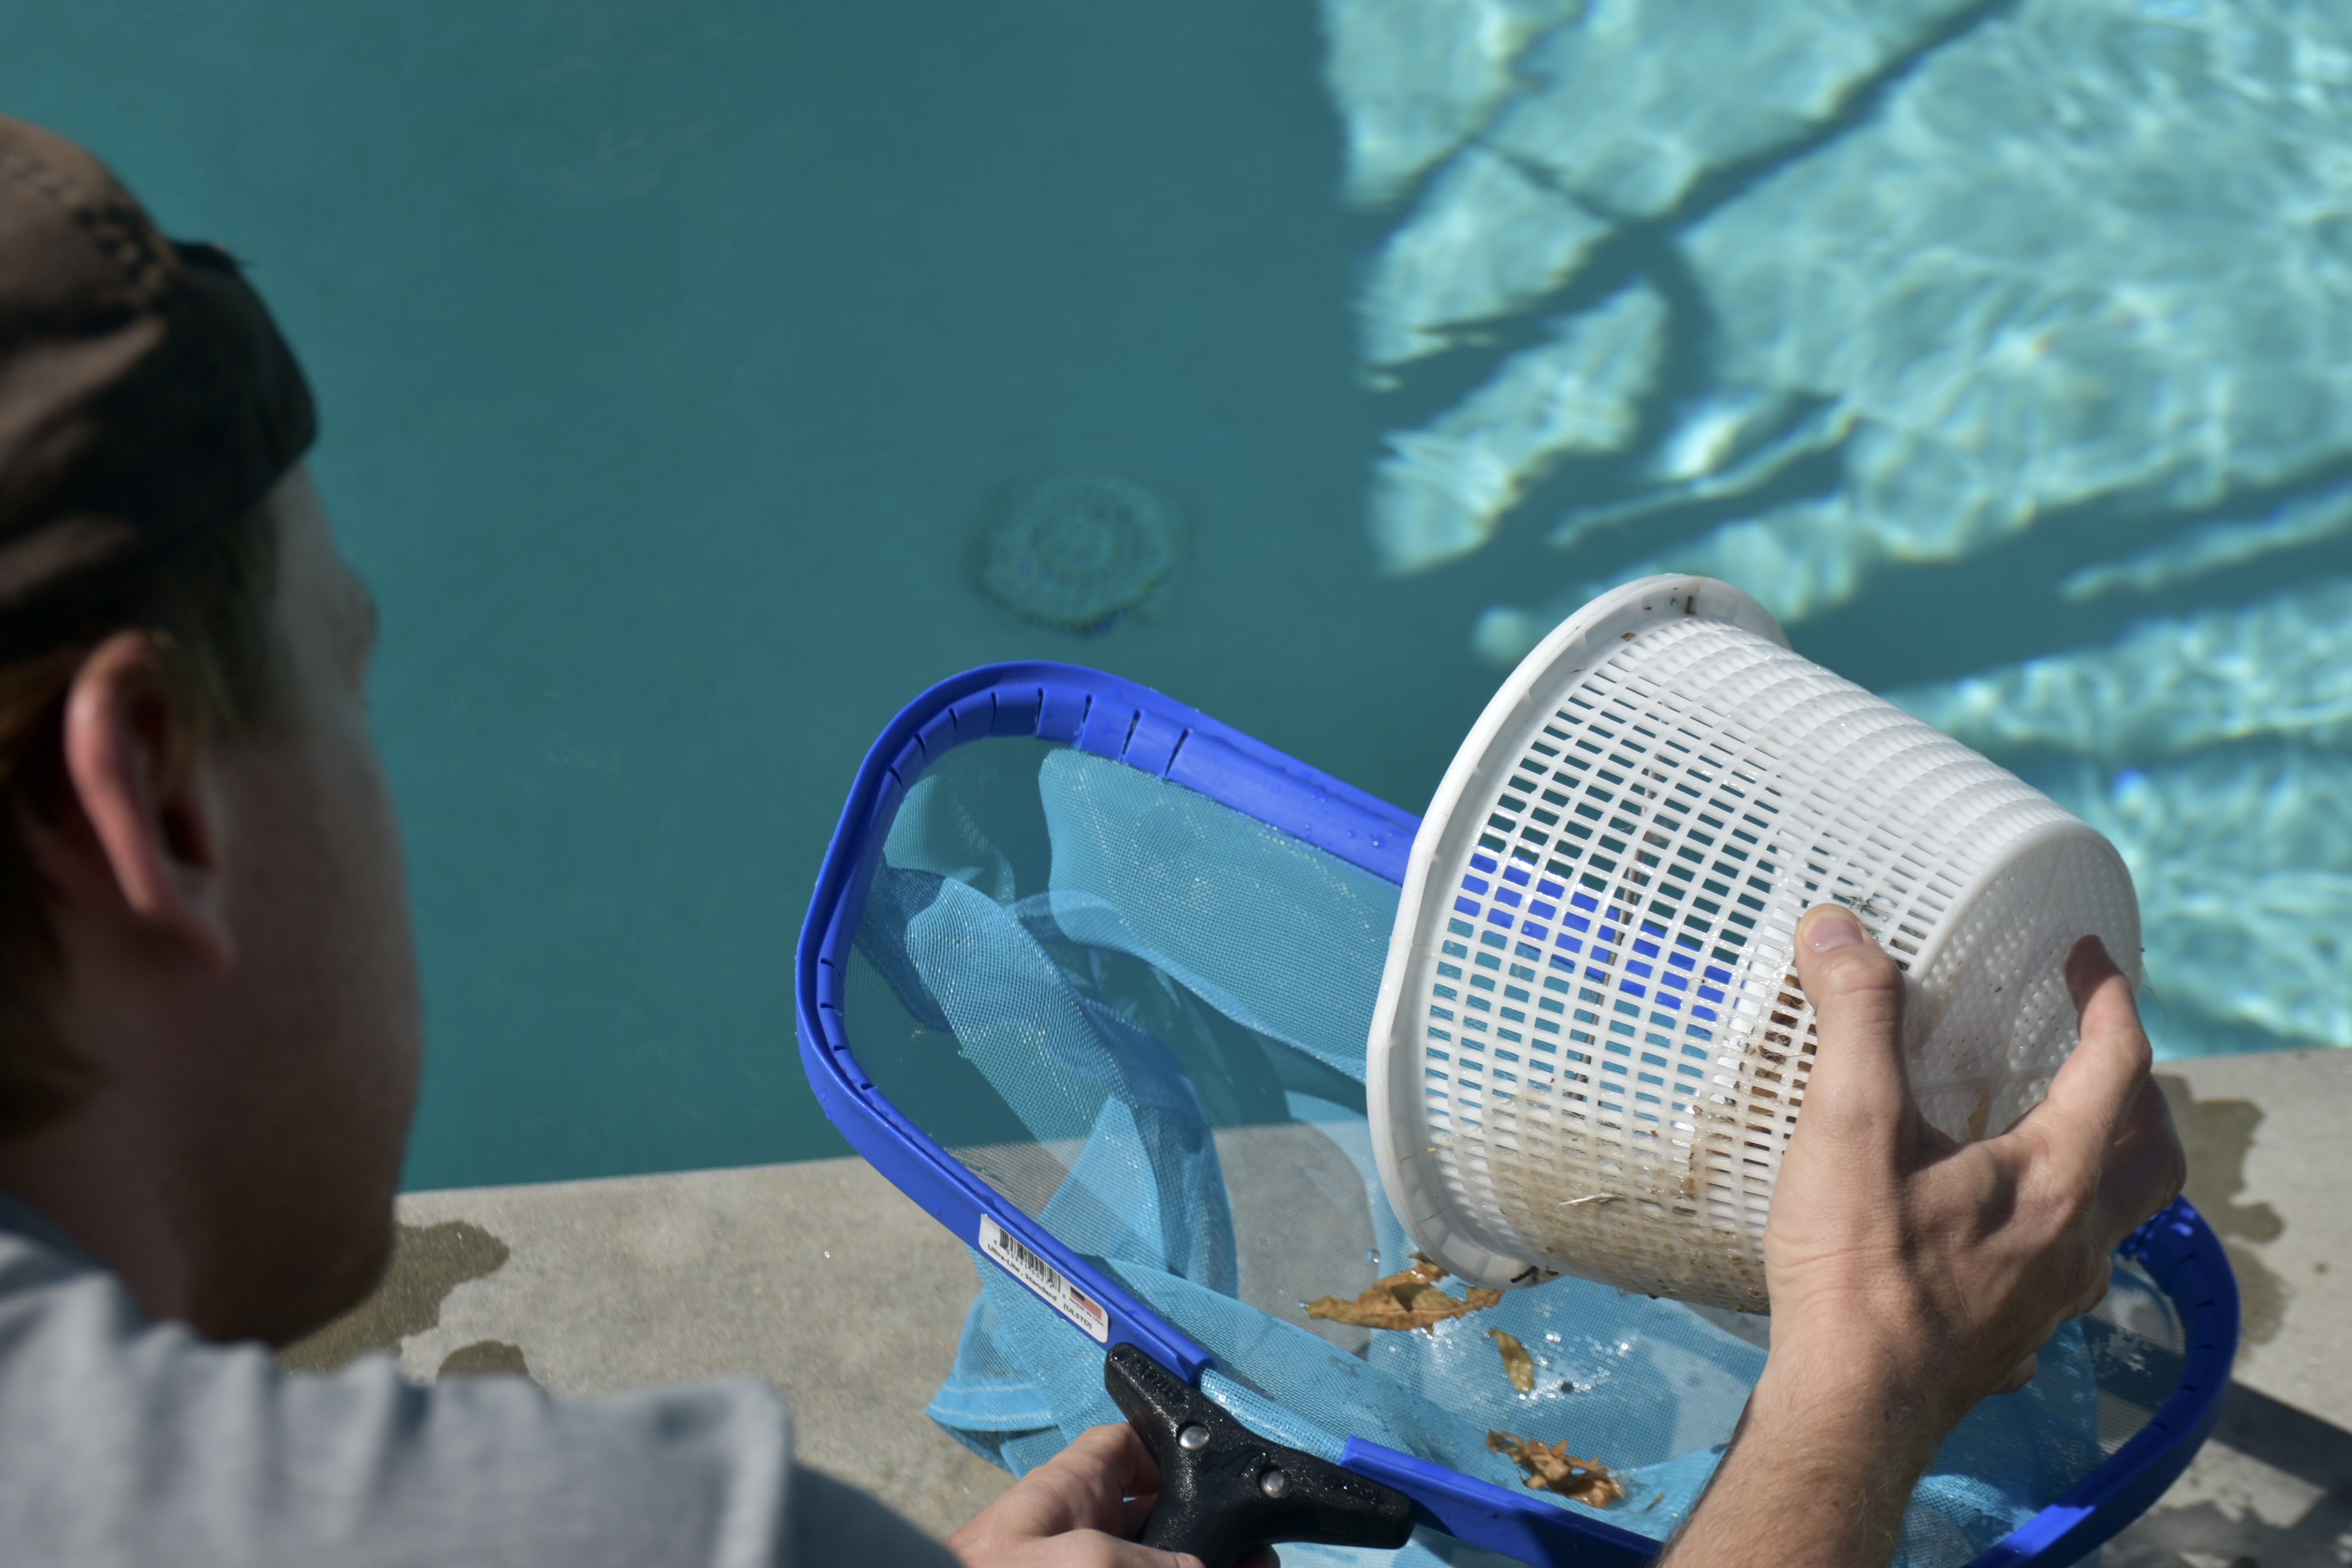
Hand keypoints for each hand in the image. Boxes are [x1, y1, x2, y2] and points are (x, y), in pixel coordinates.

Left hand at [948, 1423, 1274, 1567]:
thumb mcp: (1082, 1560)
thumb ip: (1147, 1559)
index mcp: (1071, 1489)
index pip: (1128, 1445)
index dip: (1173, 1452)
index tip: (1222, 1480)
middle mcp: (1078, 1529)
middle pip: (1155, 1515)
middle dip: (1203, 1532)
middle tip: (1256, 1556)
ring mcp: (1076, 1561)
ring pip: (1151, 1556)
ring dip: (1201, 1559)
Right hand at [1662, 907, 2184, 1565]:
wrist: (1850, 1406)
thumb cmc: (1859, 1265)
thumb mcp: (1849, 1120)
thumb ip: (1854, 1016)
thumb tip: (1838, 927)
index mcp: (2056, 1175)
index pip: (2115, 1063)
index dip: (2107, 997)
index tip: (2085, 954)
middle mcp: (2076, 1240)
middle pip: (2149, 1155)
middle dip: (2139, 1093)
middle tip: (2099, 1052)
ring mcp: (2048, 1301)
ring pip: (2108, 1222)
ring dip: (2097, 1168)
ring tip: (2044, 1139)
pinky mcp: (2007, 1344)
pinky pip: (2053, 1276)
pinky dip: (2045, 1234)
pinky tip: (1988, 1233)